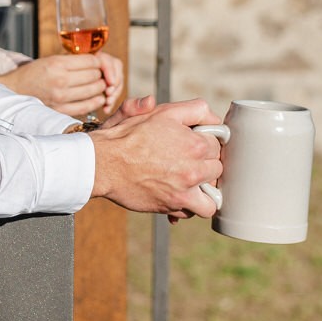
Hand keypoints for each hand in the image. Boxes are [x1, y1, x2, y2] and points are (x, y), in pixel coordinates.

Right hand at [0, 52, 123, 117]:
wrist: (15, 90)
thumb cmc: (34, 73)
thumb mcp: (52, 59)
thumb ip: (73, 60)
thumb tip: (97, 62)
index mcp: (58, 64)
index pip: (92, 62)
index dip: (98, 62)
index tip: (97, 63)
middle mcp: (60, 80)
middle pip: (95, 76)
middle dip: (100, 74)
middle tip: (96, 74)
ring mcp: (61, 97)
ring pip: (94, 90)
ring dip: (99, 87)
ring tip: (95, 85)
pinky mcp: (61, 110)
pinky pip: (88, 106)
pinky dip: (95, 101)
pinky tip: (95, 97)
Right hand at [87, 97, 222, 218]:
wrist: (102, 163)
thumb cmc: (127, 135)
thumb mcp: (158, 112)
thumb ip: (189, 108)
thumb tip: (208, 112)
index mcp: (194, 142)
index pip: (219, 143)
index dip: (207, 141)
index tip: (196, 143)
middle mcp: (194, 167)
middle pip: (218, 168)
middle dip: (206, 164)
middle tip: (190, 161)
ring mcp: (185, 189)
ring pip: (214, 194)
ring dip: (205, 189)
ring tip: (192, 183)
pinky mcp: (174, 205)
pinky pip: (196, 211)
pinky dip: (191, 206)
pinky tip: (180, 195)